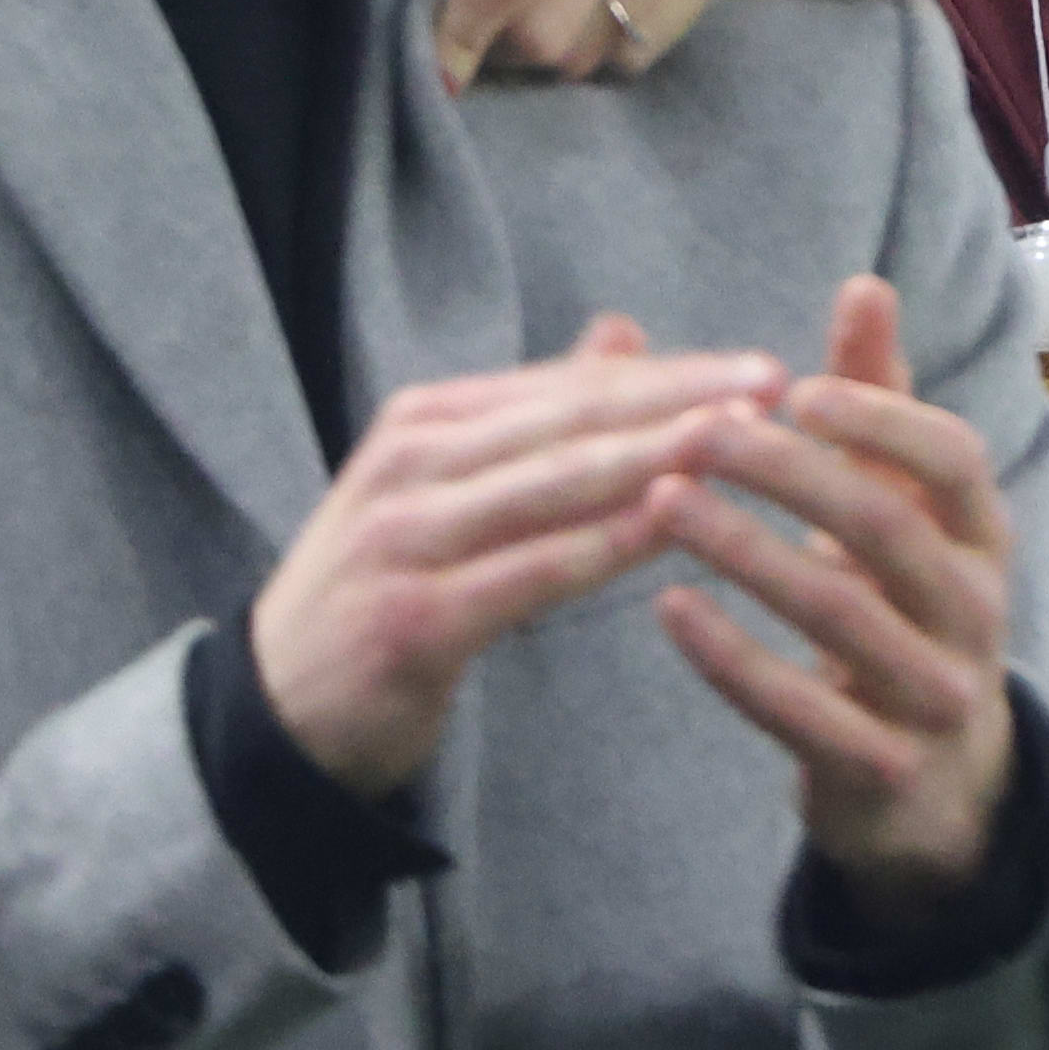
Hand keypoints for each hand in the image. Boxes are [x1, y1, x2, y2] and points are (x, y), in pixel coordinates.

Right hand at [253, 315, 786, 794]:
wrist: (272, 716)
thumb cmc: (382, 590)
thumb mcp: (445, 486)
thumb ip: (536, 416)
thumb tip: (623, 332)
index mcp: (425, 420)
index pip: (570, 384)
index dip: (672, 372)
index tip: (763, 365)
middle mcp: (412, 463)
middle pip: (572, 419)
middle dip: (682, 398)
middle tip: (776, 386)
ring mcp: (406, 538)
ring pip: (558, 484)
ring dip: (657, 457)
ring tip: (744, 440)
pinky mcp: (413, 618)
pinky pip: (532, 572)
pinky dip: (607, 544)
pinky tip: (674, 526)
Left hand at [653, 276, 1019, 915]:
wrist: (936, 786)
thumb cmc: (902, 605)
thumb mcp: (904, 507)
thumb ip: (880, 401)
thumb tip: (864, 283)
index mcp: (984, 533)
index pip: (953, 458)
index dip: (880, 417)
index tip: (794, 386)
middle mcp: (974, 610)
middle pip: (887, 528)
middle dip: (790, 474)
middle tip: (699, 432)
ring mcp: (932, 694)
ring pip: (838, 615)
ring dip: (745, 553)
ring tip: (662, 503)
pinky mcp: (877, 768)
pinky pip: (799, 711)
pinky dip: (731, 658)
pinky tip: (667, 609)